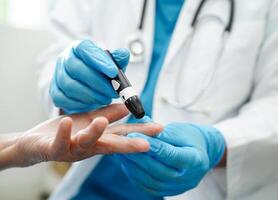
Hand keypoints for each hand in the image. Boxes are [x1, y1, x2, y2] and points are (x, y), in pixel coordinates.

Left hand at [0, 104, 161, 169]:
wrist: (35, 144)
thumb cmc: (66, 132)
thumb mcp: (89, 119)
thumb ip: (108, 114)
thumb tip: (127, 108)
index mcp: (100, 138)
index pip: (124, 133)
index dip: (141, 132)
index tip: (159, 129)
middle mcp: (90, 146)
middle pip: (112, 145)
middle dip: (129, 145)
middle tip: (146, 144)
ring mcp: (73, 149)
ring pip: (87, 143)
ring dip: (96, 133)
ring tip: (103, 122)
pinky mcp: (55, 149)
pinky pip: (60, 142)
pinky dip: (64, 133)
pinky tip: (67, 121)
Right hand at [50, 40, 129, 113]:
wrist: (89, 87)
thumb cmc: (101, 73)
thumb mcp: (112, 65)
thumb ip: (118, 60)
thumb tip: (124, 54)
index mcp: (79, 48)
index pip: (85, 49)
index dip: (98, 60)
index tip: (113, 72)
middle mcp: (65, 59)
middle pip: (76, 68)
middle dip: (97, 82)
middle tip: (113, 92)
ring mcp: (58, 75)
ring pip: (69, 85)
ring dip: (91, 95)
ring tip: (106, 99)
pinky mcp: (55, 92)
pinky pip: (63, 99)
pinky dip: (80, 103)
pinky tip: (93, 104)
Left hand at [118, 123, 224, 196]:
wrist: (200, 152)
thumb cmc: (190, 138)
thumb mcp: (180, 131)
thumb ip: (161, 132)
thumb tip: (141, 126)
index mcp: (195, 160)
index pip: (169, 154)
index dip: (150, 145)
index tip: (134, 134)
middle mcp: (187, 178)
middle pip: (159, 170)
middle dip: (138, 156)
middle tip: (123, 143)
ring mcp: (177, 188)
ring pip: (151, 181)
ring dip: (133, 167)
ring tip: (122, 152)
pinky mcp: (167, 191)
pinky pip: (147, 187)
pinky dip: (135, 175)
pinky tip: (127, 163)